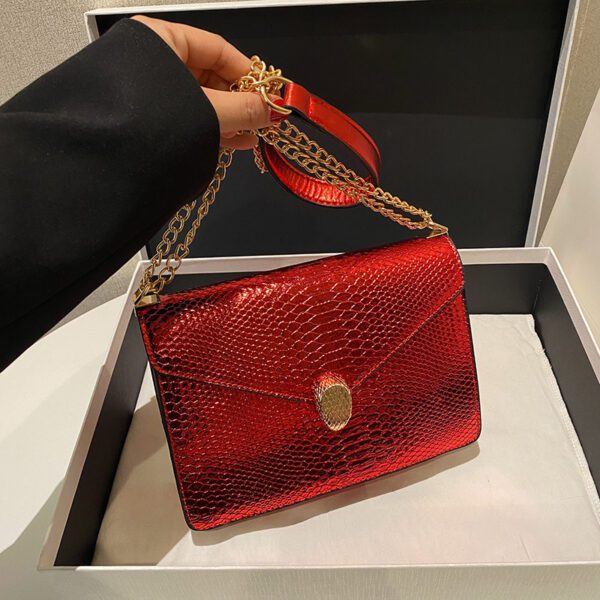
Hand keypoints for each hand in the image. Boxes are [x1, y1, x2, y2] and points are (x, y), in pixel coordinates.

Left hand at [131, 15, 284, 148]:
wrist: (105, 163)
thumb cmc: (149, 124)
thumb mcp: (206, 112)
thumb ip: (244, 109)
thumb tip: (275, 110)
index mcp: (160, 39)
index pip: (217, 48)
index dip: (248, 73)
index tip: (269, 94)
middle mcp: (152, 60)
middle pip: (210, 75)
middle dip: (239, 100)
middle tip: (262, 119)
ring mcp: (149, 91)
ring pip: (200, 100)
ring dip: (229, 118)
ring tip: (253, 135)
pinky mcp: (148, 118)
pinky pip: (188, 118)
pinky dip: (211, 128)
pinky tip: (235, 141)